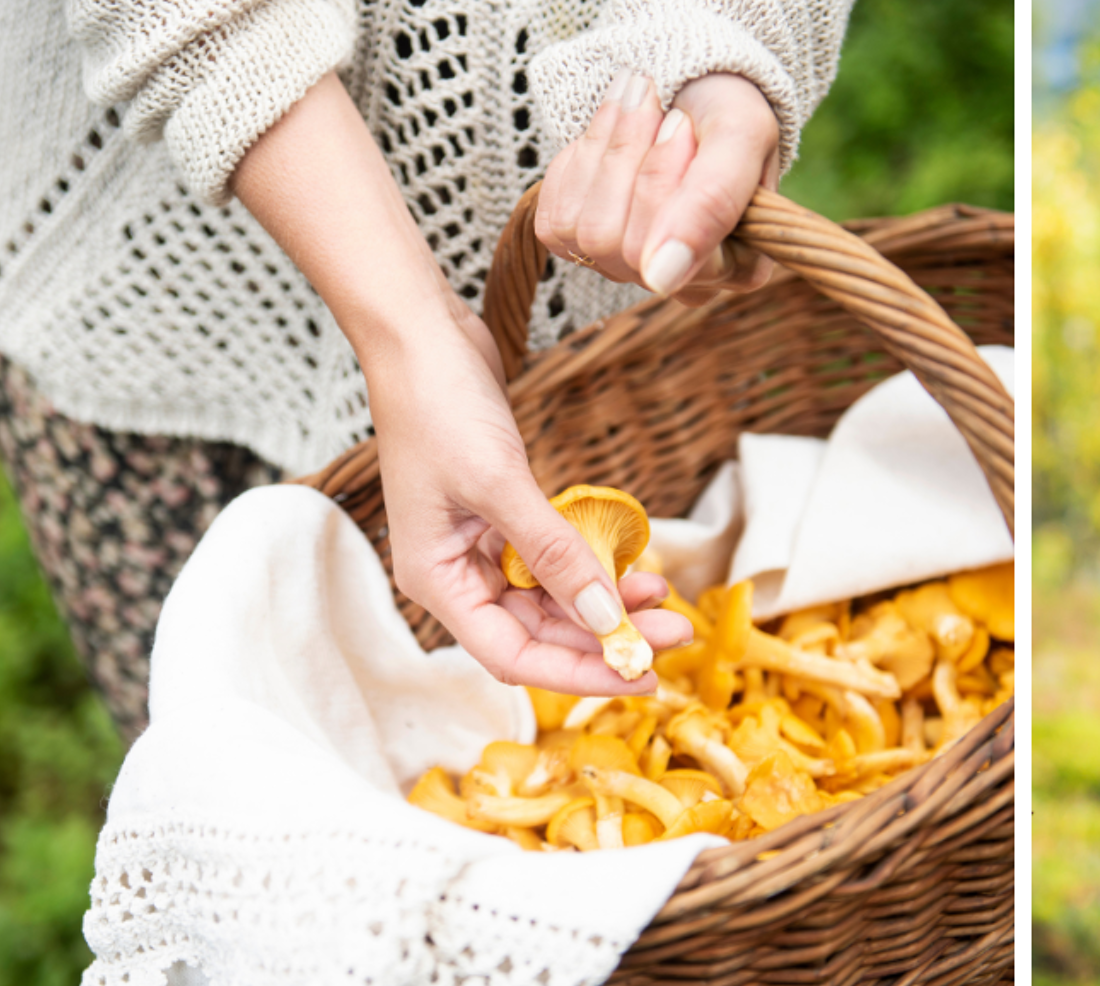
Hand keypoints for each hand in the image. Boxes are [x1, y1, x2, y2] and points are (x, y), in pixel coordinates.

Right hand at [369, 302, 691, 694]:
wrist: (423, 335)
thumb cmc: (438, 403)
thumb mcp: (500, 483)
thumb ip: (555, 555)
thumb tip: (605, 618)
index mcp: (437, 580)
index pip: (511, 657)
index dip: (577, 673)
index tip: (640, 676)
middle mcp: (457, 574)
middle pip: (539, 634)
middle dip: (607, 638)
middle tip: (675, 632)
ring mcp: (480, 546)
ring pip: (553, 601)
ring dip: (608, 606)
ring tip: (667, 601)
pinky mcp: (504, 517)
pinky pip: (557, 562)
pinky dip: (595, 569)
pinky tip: (637, 568)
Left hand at [536, 70, 781, 303]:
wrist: (694, 83)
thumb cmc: (726, 110)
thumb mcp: (738, 137)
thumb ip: (714, 203)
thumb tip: (660, 279)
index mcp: (738, 267)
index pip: (665, 250)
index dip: (662, 176)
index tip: (680, 120)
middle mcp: (682, 280)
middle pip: (613, 240)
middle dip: (628, 155)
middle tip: (652, 101)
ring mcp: (629, 267)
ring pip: (581, 230)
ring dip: (603, 149)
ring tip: (634, 104)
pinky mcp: (582, 246)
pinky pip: (554, 217)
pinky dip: (576, 161)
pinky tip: (608, 135)